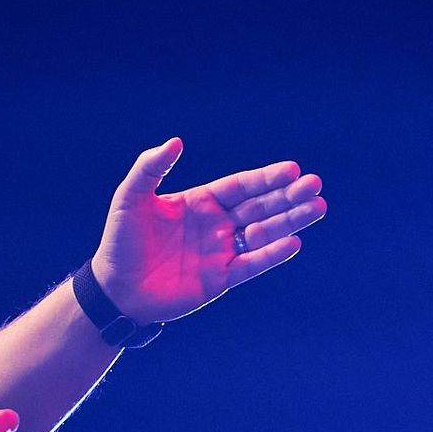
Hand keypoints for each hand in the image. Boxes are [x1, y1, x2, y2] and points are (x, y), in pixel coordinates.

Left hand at [93, 137, 325, 323]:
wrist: (114, 289)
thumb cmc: (119, 241)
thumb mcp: (131, 198)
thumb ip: (150, 168)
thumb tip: (176, 141)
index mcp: (200, 202)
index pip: (241, 186)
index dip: (267, 178)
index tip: (293, 169)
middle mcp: (216, 225)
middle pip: (260, 206)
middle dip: (288, 196)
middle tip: (315, 185)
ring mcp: (221, 252)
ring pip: (263, 233)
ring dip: (290, 221)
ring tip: (318, 207)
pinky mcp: (220, 280)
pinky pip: (252, 265)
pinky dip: (272, 254)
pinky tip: (294, 242)